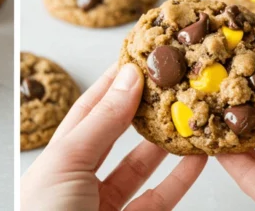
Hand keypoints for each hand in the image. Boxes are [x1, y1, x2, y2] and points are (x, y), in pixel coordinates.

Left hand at [21, 63, 206, 210]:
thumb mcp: (69, 162)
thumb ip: (102, 121)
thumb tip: (128, 75)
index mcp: (56, 161)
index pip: (89, 111)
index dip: (115, 83)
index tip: (143, 58)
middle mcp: (80, 183)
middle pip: (119, 137)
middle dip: (146, 110)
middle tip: (174, 83)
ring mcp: (107, 208)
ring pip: (144, 167)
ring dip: (169, 142)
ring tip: (193, 114)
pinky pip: (161, 198)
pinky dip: (182, 177)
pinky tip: (198, 157)